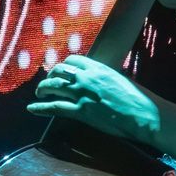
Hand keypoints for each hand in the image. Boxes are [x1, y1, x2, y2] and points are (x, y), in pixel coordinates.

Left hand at [30, 55, 163, 146]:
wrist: (144, 114)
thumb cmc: (138, 98)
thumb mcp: (120, 80)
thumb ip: (105, 77)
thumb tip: (99, 78)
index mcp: (99, 68)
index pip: (73, 61)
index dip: (63, 66)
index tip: (60, 71)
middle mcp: (87, 78)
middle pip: (59, 72)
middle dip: (50, 76)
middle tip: (47, 83)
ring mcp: (82, 94)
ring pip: (53, 87)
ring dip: (42, 89)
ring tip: (38, 93)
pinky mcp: (81, 112)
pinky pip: (54, 108)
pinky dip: (40, 108)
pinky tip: (31, 108)